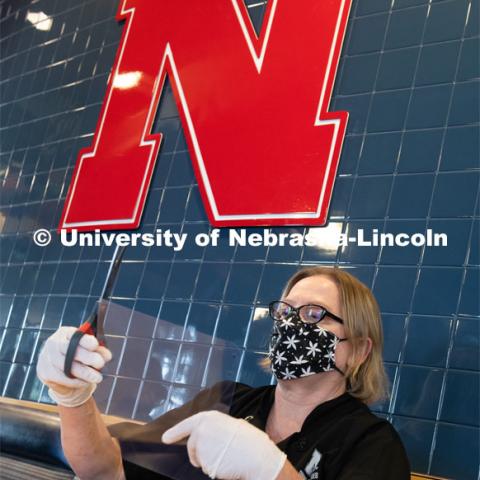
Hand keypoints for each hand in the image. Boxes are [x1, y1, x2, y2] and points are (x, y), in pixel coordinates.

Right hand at [36, 326, 111, 406]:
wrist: (62, 375)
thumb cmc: (79, 358)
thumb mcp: (89, 351)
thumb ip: (98, 351)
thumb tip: (107, 356)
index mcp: (65, 333)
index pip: (74, 335)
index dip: (85, 340)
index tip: (95, 345)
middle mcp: (53, 342)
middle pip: (70, 350)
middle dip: (87, 357)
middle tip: (101, 363)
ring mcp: (46, 357)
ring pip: (67, 366)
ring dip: (85, 373)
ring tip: (98, 377)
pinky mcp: (44, 372)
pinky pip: (62, 378)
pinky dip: (76, 381)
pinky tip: (86, 382)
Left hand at [162, 410, 286, 479]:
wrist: (257, 456)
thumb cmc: (249, 441)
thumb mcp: (231, 425)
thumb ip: (215, 428)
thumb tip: (207, 435)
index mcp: (209, 418)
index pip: (187, 424)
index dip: (175, 432)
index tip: (165, 439)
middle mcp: (201, 429)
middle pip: (191, 445)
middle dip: (196, 454)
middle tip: (213, 456)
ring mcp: (201, 446)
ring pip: (199, 458)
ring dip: (208, 461)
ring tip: (226, 456)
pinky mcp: (204, 462)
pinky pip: (206, 468)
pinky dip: (214, 469)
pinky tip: (226, 464)